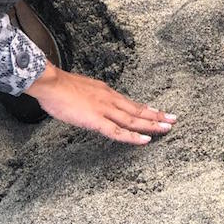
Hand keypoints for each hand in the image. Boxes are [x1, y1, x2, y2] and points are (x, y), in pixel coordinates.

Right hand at [26, 63, 176, 144]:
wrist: (50, 83)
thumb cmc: (60, 87)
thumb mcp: (81, 89)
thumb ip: (91, 98)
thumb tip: (93, 104)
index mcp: (105, 92)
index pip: (130, 102)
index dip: (145, 108)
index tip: (158, 111)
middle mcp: (110, 99)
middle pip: (137, 109)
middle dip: (156, 115)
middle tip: (173, 119)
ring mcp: (104, 109)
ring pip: (133, 119)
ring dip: (152, 124)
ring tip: (167, 128)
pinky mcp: (96, 120)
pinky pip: (118, 131)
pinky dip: (133, 136)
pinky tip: (145, 140)